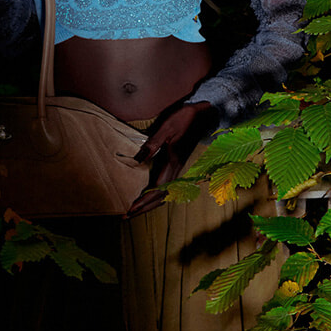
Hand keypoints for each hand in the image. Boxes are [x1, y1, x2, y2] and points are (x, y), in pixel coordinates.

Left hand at [125, 101, 217, 217]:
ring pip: (164, 194)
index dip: (144, 201)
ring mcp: (178, 168)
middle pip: (160, 197)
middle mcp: (177, 169)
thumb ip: (152, 145)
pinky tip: (148, 197)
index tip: (131, 209)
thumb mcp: (165, 128)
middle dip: (144, 208)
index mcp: (173, 162)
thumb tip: (137, 160)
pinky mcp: (177, 165)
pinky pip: (166, 187)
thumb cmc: (183, 119)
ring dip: (149, 204)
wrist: (202, 115)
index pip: (157, 189)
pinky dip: (156, 196)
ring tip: (135, 210)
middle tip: (127, 215)